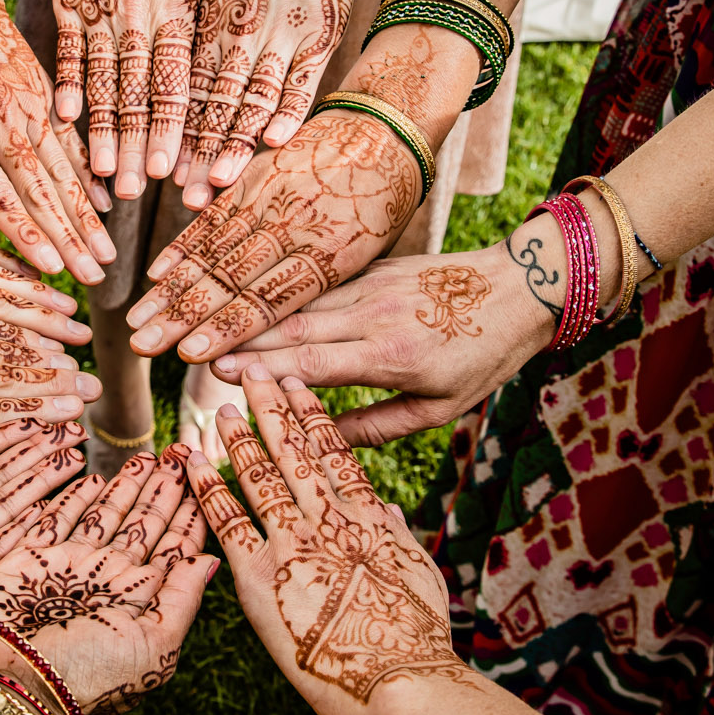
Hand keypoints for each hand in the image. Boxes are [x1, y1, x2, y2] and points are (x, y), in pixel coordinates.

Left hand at [0, 0, 115, 285]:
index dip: (26, 235)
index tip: (50, 269)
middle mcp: (0, 120)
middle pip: (40, 191)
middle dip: (69, 240)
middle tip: (94, 279)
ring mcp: (28, 104)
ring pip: (63, 170)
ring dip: (86, 217)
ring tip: (106, 254)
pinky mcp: (45, 90)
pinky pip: (71, 139)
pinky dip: (87, 173)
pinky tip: (102, 201)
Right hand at [0, 444, 217, 714]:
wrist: (12, 683)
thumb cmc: (88, 674)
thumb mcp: (153, 645)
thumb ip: (182, 598)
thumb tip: (213, 561)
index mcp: (142, 602)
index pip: (174, 549)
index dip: (190, 514)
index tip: (208, 478)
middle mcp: (109, 581)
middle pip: (144, 525)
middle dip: (164, 490)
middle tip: (181, 452)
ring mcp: (70, 568)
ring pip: (106, 516)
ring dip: (127, 487)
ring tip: (147, 456)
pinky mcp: (31, 558)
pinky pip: (58, 519)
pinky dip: (75, 498)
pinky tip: (93, 476)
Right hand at [49, 0, 215, 195]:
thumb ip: (206, 20)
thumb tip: (222, 76)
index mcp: (177, 8)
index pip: (176, 83)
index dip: (172, 130)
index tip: (171, 172)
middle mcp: (138, 13)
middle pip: (138, 94)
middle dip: (136, 147)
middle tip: (133, 194)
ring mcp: (99, 7)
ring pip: (102, 81)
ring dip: (101, 132)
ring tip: (100, 175)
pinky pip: (67, 49)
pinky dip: (66, 85)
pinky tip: (64, 120)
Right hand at [125, 110, 422, 362]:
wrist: (385, 127)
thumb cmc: (384, 202)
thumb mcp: (368, 253)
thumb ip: (319, 289)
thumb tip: (276, 334)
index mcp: (329, 256)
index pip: (267, 303)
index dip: (225, 331)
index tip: (188, 357)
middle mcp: (293, 229)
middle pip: (228, 281)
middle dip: (181, 317)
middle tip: (143, 345)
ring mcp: (269, 200)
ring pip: (212, 252)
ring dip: (171, 289)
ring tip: (138, 319)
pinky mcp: (255, 176)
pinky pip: (214, 216)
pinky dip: (183, 246)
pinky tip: (158, 273)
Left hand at [184, 372, 476, 714]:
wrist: (398, 681)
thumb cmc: (415, 637)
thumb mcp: (416, 573)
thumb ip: (395, 535)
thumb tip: (387, 511)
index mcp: (367, 516)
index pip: (334, 451)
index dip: (312, 415)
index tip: (297, 385)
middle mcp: (328, 519)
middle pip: (294, 450)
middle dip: (271, 407)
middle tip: (253, 372)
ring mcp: (292, 543)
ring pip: (259, 476)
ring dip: (238, 439)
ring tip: (222, 408)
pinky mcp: (260, 576)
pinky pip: (226, 523)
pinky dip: (206, 488)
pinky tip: (191, 462)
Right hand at [207, 211, 587, 445]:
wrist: (522, 285)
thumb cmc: (483, 355)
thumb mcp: (441, 407)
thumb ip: (379, 427)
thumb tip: (324, 447)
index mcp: (392, 355)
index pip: (313, 362)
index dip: (263, 369)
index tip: (218, 374)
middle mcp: (374, 315)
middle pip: (292, 327)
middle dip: (239, 339)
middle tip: (191, 349)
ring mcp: (370, 285)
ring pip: (299, 301)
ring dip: (250, 314)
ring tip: (207, 324)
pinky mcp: (371, 267)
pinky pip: (316, 284)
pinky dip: (279, 294)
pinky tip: (247, 302)